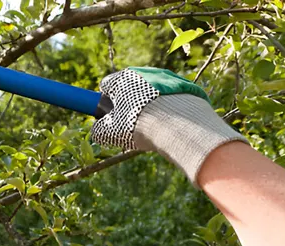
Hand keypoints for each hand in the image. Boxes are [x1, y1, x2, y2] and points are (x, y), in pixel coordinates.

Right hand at [91, 67, 246, 184]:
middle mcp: (144, 72)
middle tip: (131, 125)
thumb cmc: (138, 125)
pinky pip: (171, 97)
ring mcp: (167, 77)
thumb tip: (98, 131)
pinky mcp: (186, 86)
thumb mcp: (110, 132)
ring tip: (154, 127)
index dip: (105, 101)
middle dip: (128, 104)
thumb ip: (99, 130)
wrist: (180, 125)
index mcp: (122, 78)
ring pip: (151, 92)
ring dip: (149, 106)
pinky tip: (171, 124)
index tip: (109, 116)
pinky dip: (169, 108)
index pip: (106, 85)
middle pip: (130, 88)